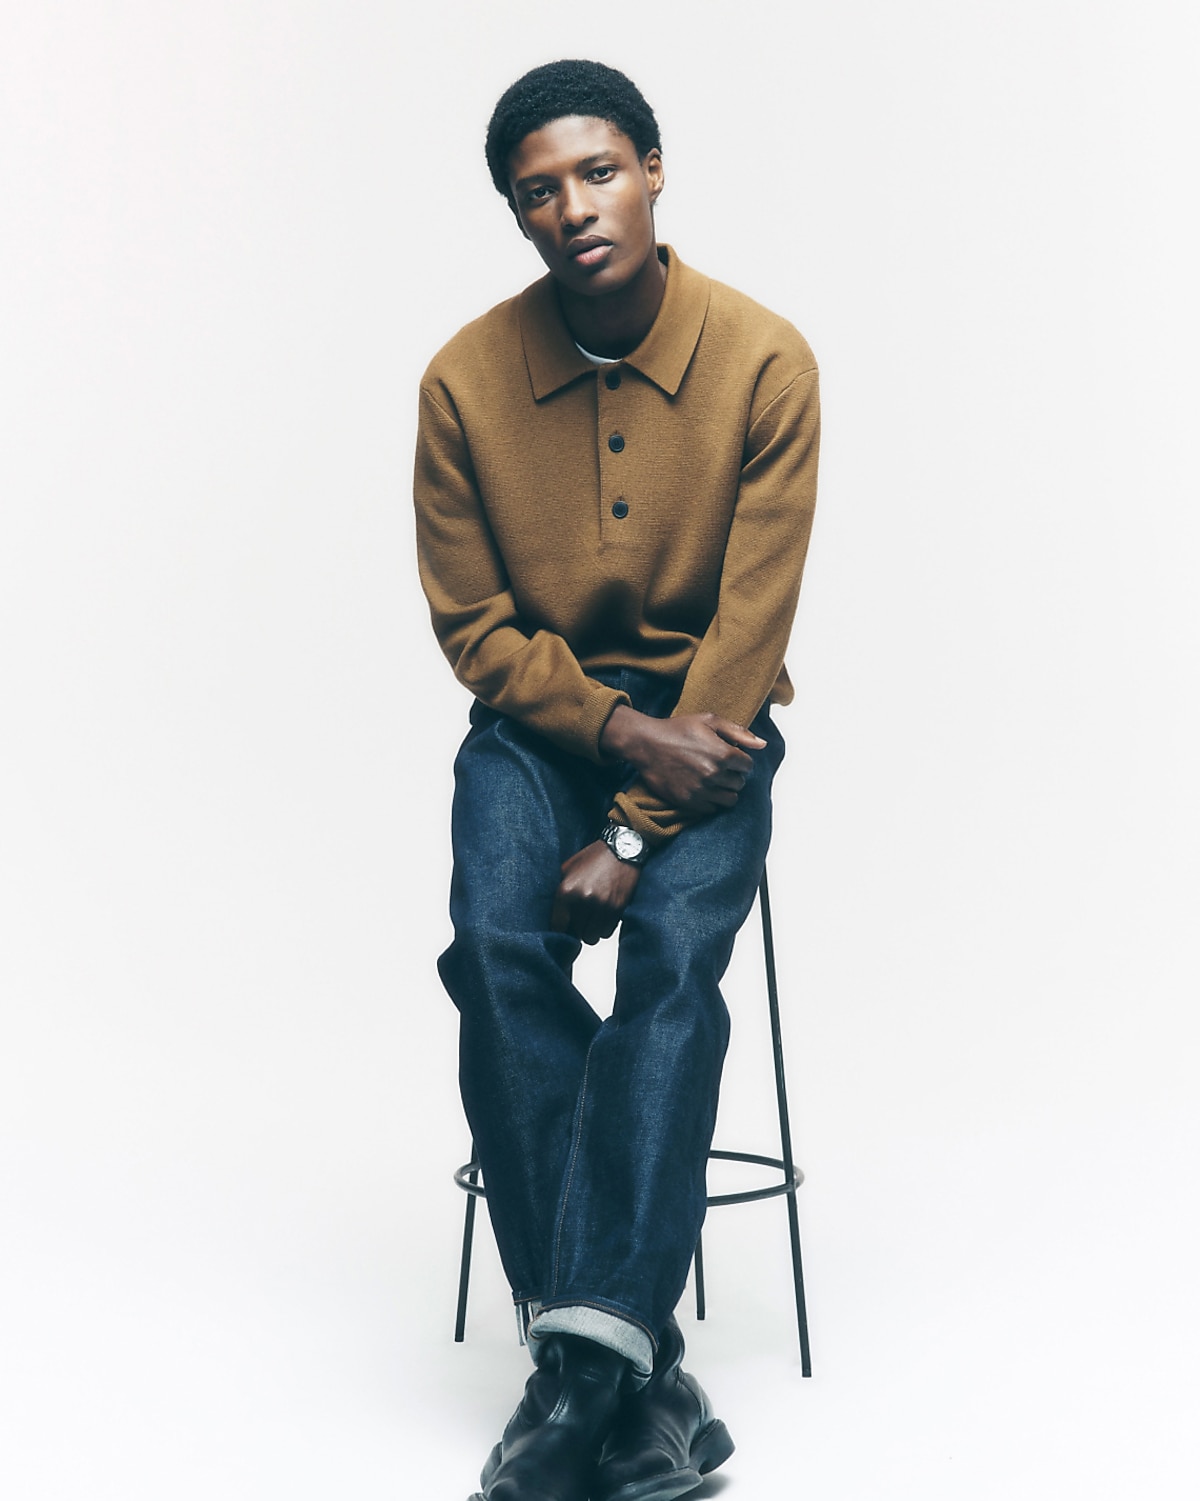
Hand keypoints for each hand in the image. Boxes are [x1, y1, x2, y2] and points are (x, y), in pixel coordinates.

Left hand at [550, 841, 640, 944]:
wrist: (623, 849)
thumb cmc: (595, 856)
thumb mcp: (568, 867)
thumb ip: (560, 888)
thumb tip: (554, 911)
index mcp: (567, 889)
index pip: (558, 923)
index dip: (559, 929)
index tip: (562, 929)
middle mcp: (584, 899)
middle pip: (576, 932)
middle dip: (577, 928)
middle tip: (580, 919)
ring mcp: (602, 905)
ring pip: (591, 937)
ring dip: (590, 931)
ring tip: (591, 919)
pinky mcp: (618, 909)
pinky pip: (606, 932)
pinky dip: (603, 928)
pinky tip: (603, 917)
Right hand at [600, 706, 765, 814]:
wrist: (646, 744)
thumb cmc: (677, 729)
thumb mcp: (709, 721)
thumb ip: (739, 732)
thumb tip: (763, 744)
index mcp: (723, 754)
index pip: (748, 766)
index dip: (740, 760)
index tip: (729, 756)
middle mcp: (714, 774)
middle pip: (739, 783)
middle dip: (733, 775)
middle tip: (718, 767)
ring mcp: (701, 790)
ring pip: (730, 799)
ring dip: (725, 790)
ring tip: (713, 779)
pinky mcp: (689, 802)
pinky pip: (712, 808)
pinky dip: (710, 800)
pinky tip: (701, 787)